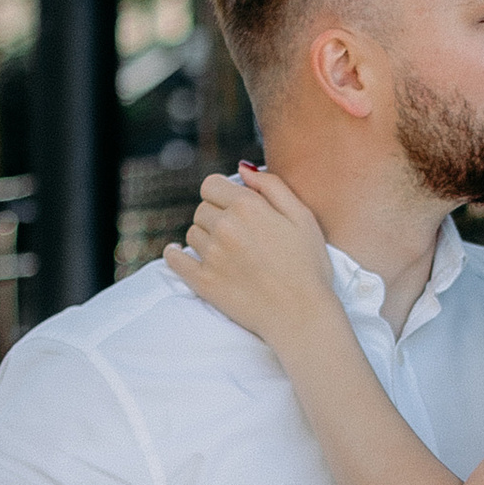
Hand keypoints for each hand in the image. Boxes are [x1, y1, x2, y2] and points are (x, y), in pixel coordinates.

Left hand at [163, 165, 336, 348]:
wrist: (302, 315)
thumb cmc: (308, 266)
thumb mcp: (302, 216)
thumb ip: (272, 186)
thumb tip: (242, 169)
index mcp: (247, 206)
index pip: (211, 185)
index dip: (222, 194)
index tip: (233, 206)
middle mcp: (225, 227)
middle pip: (202, 209)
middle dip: (216, 216)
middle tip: (237, 234)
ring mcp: (211, 255)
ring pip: (191, 233)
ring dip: (204, 238)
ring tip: (225, 251)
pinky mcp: (203, 281)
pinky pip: (175, 260)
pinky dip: (176, 255)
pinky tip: (180, 254)